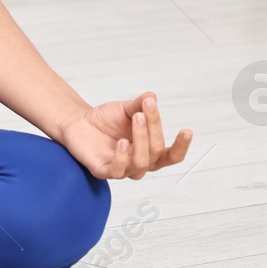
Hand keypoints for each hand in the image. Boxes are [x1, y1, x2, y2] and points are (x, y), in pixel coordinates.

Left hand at [55, 92, 192, 179]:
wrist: (79, 121)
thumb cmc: (106, 119)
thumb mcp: (125, 109)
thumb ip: (140, 105)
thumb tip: (151, 96)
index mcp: (150, 151)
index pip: (171, 155)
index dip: (181, 146)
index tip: (187, 130)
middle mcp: (139, 163)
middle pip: (156, 152)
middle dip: (152, 128)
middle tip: (144, 109)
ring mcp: (122, 169)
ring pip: (140, 162)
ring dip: (141, 139)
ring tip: (136, 119)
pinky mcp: (103, 171)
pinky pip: (117, 171)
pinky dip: (122, 157)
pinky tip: (122, 142)